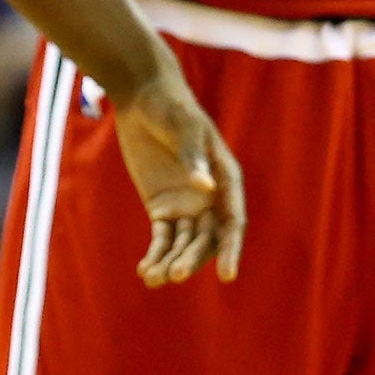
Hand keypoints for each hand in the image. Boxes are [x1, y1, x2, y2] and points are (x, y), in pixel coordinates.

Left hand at [110, 49, 245, 286]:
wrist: (142, 96)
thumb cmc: (170, 106)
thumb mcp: (182, 126)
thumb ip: (193, 156)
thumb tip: (205, 188)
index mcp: (225, 177)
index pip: (233, 221)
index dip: (232, 249)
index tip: (227, 275)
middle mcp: (210, 197)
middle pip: (207, 238)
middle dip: (193, 259)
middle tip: (175, 274)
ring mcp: (186, 204)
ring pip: (184, 243)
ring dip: (171, 262)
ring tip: (153, 278)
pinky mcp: (162, 207)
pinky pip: (162, 237)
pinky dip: (155, 254)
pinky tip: (144, 270)